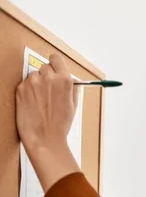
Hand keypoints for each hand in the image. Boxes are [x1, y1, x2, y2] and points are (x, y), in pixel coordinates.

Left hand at [15, 54, 80, 190]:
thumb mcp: (73, 104)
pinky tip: (34, 103)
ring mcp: (32, 83)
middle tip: (50, 89)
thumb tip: (69, 79)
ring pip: (34, 75)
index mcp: (64, 80)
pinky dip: (29, 91)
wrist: (44, 137)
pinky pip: (25, 84)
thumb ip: (71, 87)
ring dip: (37, 83)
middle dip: (47, 76)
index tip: (56, 69)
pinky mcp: (20, 89)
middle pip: (45, 66)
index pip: (56, 58)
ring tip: (41, 99)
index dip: (56, 64)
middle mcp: (47, 78)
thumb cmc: (60, 124)